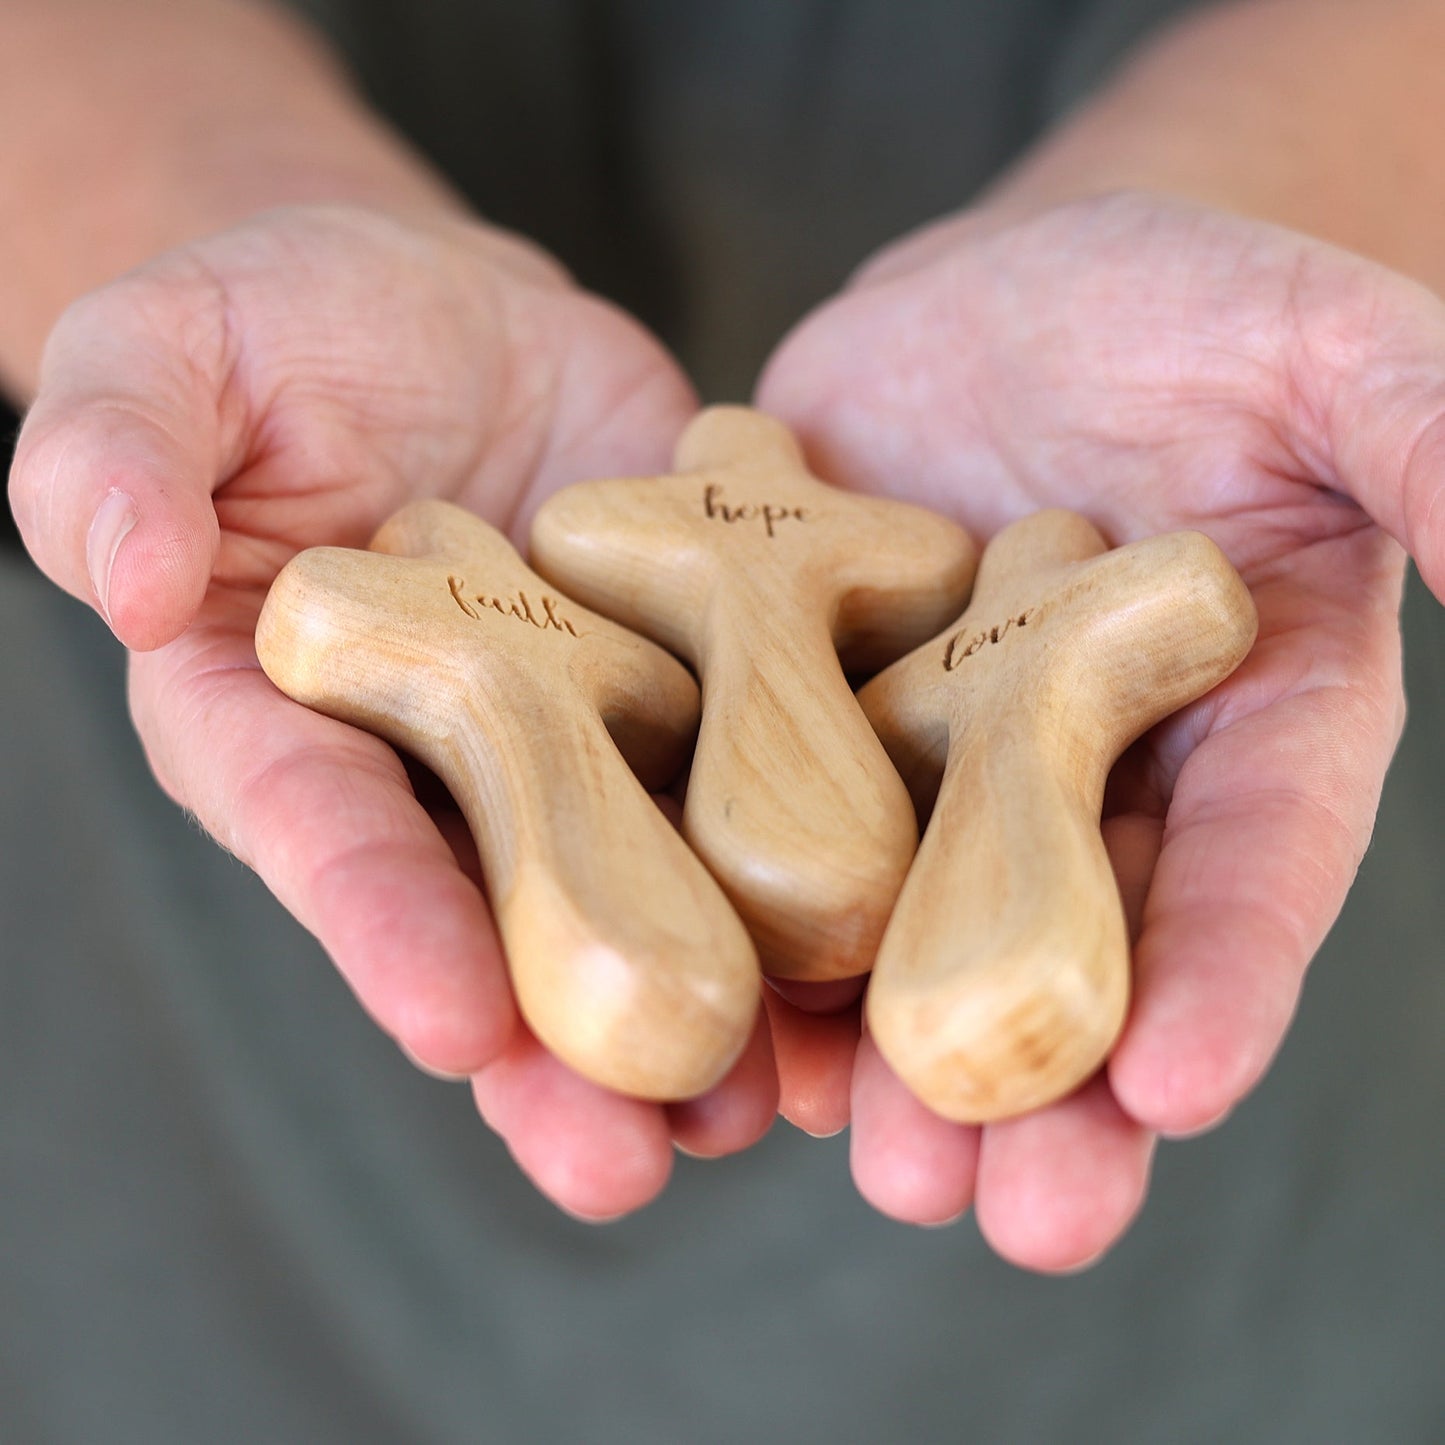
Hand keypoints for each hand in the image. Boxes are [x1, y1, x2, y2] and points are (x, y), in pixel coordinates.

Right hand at [9, 203, 776, 1218]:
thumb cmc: (286, 327)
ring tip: (766, 1110)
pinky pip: (753, 780)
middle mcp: (447, 764)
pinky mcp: (699, 683)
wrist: (458, 320)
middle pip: (498, 919)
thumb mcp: (174, 350)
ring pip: (641, 888)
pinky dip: (809, 866)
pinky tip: (867, 955)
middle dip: (557, 1050)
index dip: (383, 927)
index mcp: (294, 715)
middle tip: (626, 1169)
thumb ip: (120, 452)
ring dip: (704, 1004)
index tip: (451, 1021)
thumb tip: (124, 579)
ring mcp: (588, 737)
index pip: (326, 832)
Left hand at [757, 192, 1442, 1268]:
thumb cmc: (1176, 307)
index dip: (1227, 974)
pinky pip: (782, 843)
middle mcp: (1081, 776)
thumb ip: (1430, 432)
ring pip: (920, 932)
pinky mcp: (805, 723)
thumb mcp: (1318, 347)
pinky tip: (743, 1036)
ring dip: (893, 1056)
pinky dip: (764, 937)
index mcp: (1230, 719)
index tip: (1183, 1089)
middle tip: (1016, 1218)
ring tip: (875, 1165)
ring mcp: (932, 763)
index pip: (1250, 861)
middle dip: (1049, 1084)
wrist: (988, 303)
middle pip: (1076, 947)